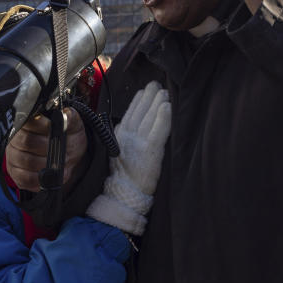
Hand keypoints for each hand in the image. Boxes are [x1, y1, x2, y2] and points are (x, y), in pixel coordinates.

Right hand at [4, 108, 87, 190]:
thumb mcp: (74, 126)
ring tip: (57, 163)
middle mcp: (16, 139)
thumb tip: (66, 114)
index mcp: (28, 123)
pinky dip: (39, 178)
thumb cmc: (67, 137)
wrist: (69, 157)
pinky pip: (24, 178)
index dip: (40, 125)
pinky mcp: (16, 174)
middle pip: (26, 141)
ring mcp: (13, 156)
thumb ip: (70, 118)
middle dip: (47, 147)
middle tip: (60, 149)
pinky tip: (48, 175)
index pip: (26, 121)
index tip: (52, 128)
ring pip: (25, 160)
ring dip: (45, 163)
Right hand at [86, 81, 170, 234]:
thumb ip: (121, 140)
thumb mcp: (115, 155)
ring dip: (157, 102)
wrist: (122, 198)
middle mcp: (128, 137)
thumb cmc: (121, 181)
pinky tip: (167, 105)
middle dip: (148, 97)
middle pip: (140, 112)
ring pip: (150, 117)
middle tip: (155, 84)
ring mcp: (139, 143)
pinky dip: (163, 117)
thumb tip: (127, 126)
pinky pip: (158, 130)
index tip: (144, 91)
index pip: (130, 114)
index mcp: (119, 138)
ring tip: (163, 91)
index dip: (138, 102)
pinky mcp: (151, 151)